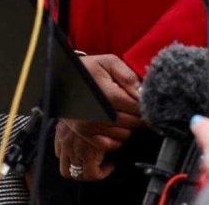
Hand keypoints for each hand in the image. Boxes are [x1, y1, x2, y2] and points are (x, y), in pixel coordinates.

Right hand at [54, 54, 142, 179]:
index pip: (136, 107)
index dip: (146, 104)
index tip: (146, 100)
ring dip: (130, 126)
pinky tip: (117, 125)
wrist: (61, 80)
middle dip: (140, 115)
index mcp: (107, 96)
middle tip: (138, 106)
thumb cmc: (88, 68)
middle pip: (132, 122)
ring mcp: (91, 128)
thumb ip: (127, 75)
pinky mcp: (86, 136)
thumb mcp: (108, 62)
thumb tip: (141, 92)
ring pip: (124, 135)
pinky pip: (111, 145)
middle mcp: (99, 115)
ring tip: (126, 113)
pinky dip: (118, 138)